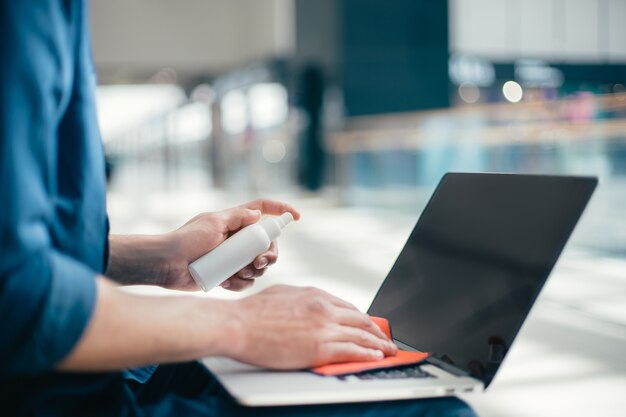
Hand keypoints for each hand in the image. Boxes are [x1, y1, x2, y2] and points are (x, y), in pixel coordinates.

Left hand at [163, 199, 300, 290]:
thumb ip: (237, 217)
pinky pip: (246, 282)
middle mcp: (237, 239)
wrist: (166, 265)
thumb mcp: (212, 222)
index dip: (281, 210)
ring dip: (253, 272)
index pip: (263, 210)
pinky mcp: (228, 275)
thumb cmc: (186, 240)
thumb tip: (259, 214)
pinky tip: (225, 283)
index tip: (296, 218)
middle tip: (259, 262)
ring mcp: (233, 258)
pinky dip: (240, 284)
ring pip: (259, 266)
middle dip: (269, 255)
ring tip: (236, 273)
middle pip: (267, 244)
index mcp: (235, 221)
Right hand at [225, 285, 397, 368]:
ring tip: (388, 351)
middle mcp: (324, 308)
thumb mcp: (284, 294)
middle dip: (376, 331)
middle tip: (386, 339)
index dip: (362, 319)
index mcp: (315, 295)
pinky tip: (375, 358)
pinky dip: (367, 355)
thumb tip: (311, 303)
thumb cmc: (253, 312)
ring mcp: (324, 328)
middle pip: (360, 320)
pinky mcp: (320, 347)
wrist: (238, 325)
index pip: (348, 307)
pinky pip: (352, 351)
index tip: (368, 325)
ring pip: (361, 336)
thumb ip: (303, 299)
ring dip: (379, 344)